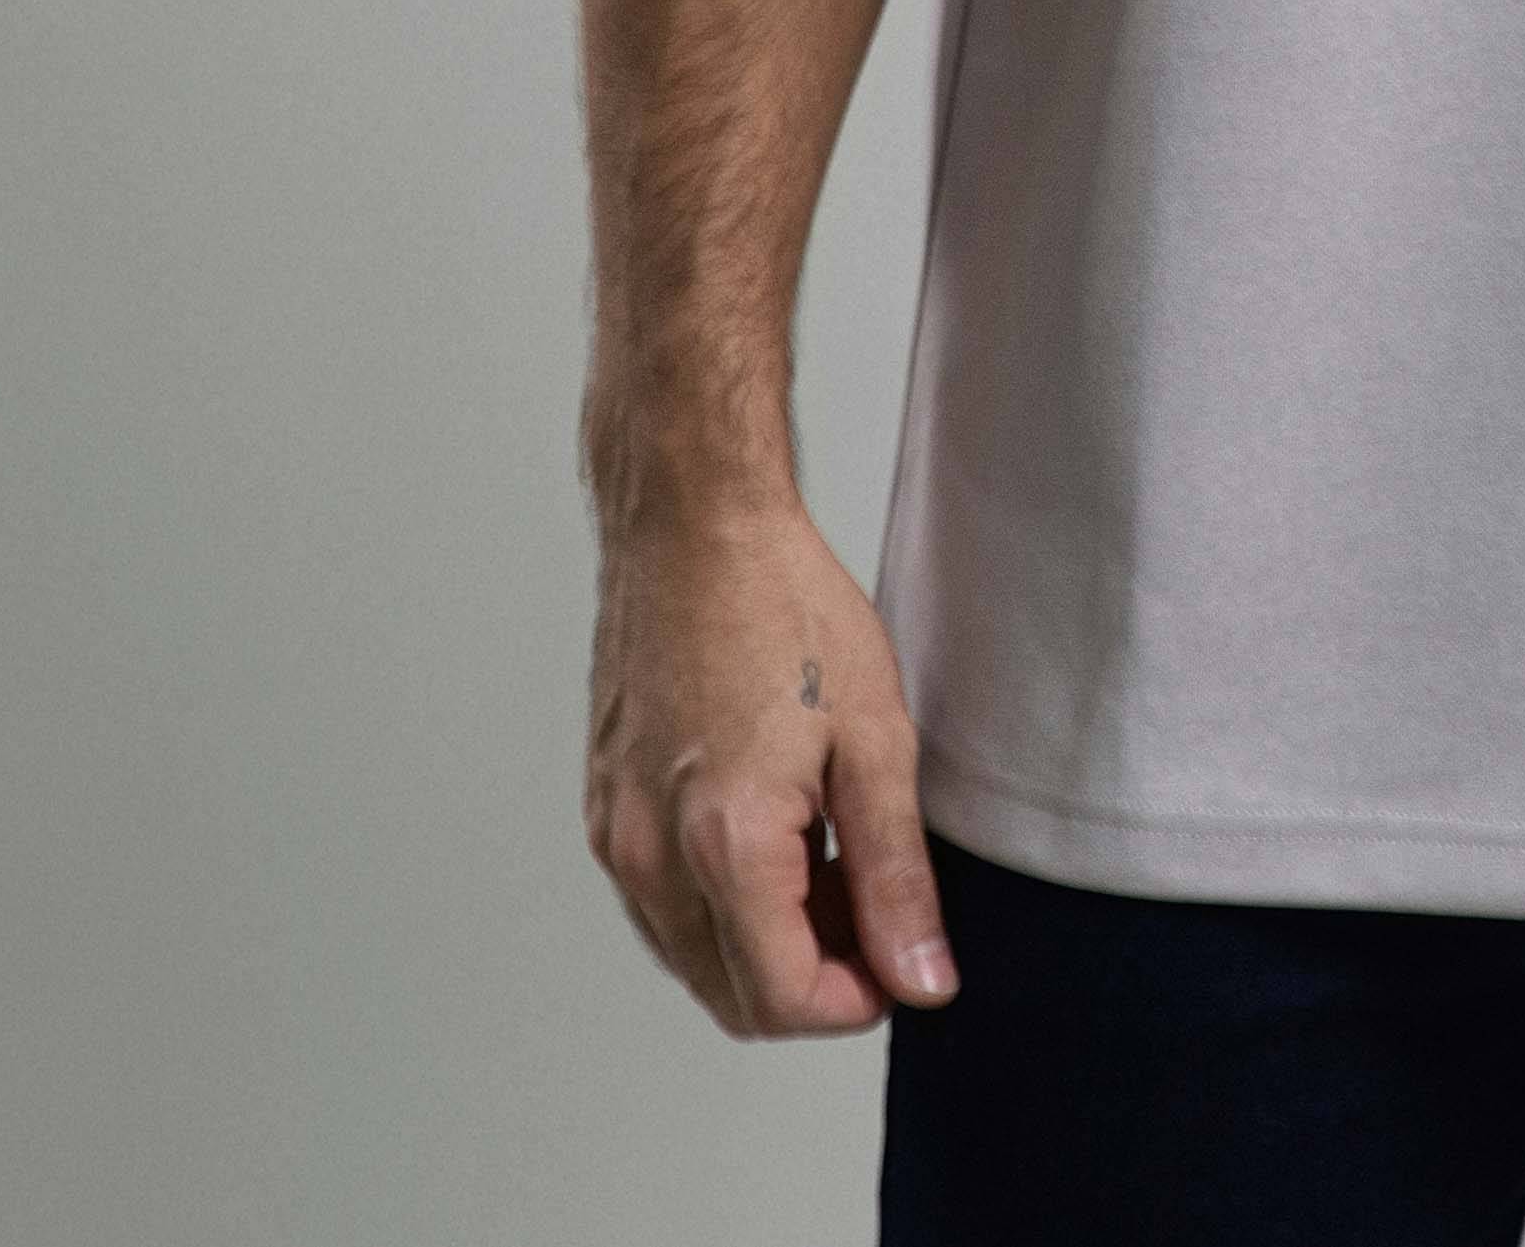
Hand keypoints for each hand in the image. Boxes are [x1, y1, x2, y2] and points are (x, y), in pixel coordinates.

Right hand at [584, 489, 956, 1037]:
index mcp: (725, 844)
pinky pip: (661, 906)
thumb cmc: (783, 605)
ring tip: (828, 853)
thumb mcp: (876, 737)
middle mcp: (651, 856)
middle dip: (814, 979)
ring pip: (693, 957)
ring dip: (765, 945)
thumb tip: (922, 977)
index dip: (857, 1001)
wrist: (692, 523)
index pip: (785, 1001)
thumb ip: (896, 875)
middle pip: (734, 997)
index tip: (901, 958)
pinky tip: (773, 828)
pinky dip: (719, 903)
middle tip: (873, 904)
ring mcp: (616, 836)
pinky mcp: (602, 809)